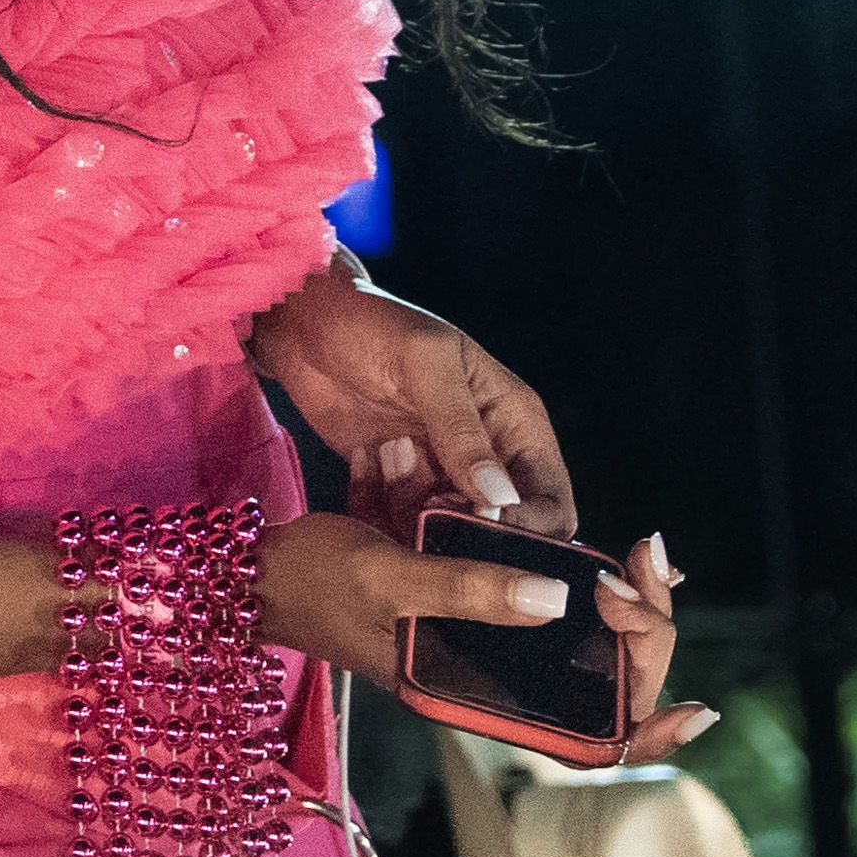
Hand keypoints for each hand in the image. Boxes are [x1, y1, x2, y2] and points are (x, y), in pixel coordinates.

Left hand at [251, 248, 575, 536]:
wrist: (304, 323)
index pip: (552, 502)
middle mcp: (488, 457)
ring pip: (451, 535)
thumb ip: (460, 429)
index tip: (478, 522)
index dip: (528, 527)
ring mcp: (441, 473)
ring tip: (388, 459)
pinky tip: (365, 461)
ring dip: (417, 516)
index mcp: (516, 424)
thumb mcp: (424, 362)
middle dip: (470, 535)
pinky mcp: (397, 483)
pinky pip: (404, 524)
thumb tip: (500, 498)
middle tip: (424, 508)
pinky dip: (384, 511)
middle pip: (506, 532)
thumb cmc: (372, 322)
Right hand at [259, 515, 712, 762]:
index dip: (648, 729)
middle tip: (645, 566)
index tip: (696, 705)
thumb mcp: (386, 577)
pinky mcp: (476, 610)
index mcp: (471, 695)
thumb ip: (467, 591)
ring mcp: (486, 648)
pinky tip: (612, 559)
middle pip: (602, 684)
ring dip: (630, 605)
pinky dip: (593, 586)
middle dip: (646, 629)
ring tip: (645, 556)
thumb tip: (560, 598)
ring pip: (587, 647)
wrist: (257, 572)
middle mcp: (489, 681)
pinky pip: (555, 612)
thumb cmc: (311, 580)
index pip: (585, 740)